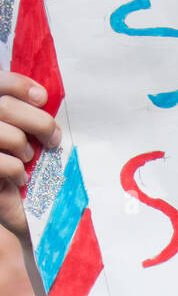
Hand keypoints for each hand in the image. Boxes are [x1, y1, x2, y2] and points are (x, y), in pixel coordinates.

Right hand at [0, 71, 60, 240]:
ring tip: (29, 160)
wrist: (26, 214)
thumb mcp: (34, 139)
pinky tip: (19, 181)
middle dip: (38, 121)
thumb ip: (33, 116)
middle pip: (5, 107)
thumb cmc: (32, 172)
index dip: (20, 85)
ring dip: (26, 148)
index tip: (43, 99)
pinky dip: (18, 172)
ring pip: (7, 134)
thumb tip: (47, 97)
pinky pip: (4, 163)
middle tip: (54, 139)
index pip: (0, 81)